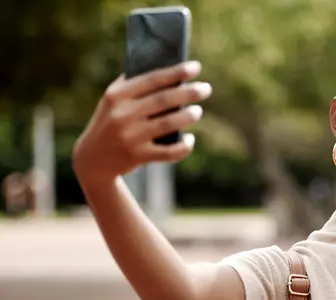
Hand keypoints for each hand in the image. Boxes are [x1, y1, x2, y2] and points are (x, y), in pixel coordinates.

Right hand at [72, 61, 211, 186]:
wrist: (92, 159)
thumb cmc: (111, 122)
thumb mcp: (113, 101)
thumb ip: (134, 84)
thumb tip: (171, 69)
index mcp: (117, 95)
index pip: (152, 79)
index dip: (176, 72)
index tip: (196, 67)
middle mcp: (122, 114)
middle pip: (164, 100)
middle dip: (189, 93)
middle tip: (206, 89)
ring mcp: (130, 137)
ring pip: (168, 124)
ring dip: (188, 116)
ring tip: (198, 111)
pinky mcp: (138, 156)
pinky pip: (169, 152)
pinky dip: (184, 146)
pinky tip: (190, 139)